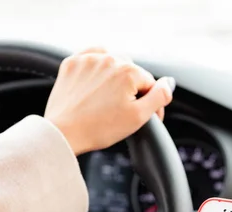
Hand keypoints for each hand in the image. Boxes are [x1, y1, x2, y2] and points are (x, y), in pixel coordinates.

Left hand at [45, 47, 175, 154]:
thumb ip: (158, 97)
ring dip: (114, 78)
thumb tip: (169, 84)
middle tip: (123, 111)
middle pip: (131, 72)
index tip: (145, 118)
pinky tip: (96, 82)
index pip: (150, 84)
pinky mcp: (72, 63)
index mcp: (129, 71)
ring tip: (107, 100)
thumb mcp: (138, 117)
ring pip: (112, 63)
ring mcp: (89, 59)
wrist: (63, 133)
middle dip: (132, 90)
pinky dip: (97, 66)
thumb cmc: (99, 129)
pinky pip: (91, 57)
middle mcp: (110, 59)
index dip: (150, 103)